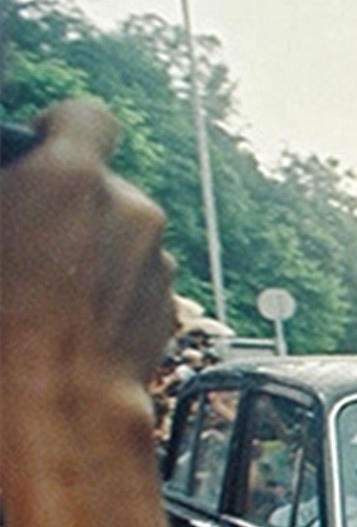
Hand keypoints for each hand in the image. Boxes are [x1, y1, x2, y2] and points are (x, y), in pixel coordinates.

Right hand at [0, 99, 176, 405]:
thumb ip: (13, 194)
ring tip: (45, 293)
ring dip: (93, 251)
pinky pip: (137, 283)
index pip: (86, 118)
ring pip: (124, 238)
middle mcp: (131, 211)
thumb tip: (17, 196)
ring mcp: (158, 263)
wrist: (53, 407)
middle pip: (105, 188)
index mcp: (72, 178)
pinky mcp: (170, 309)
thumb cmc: (0, 323)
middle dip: (71, 206)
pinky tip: (73, 324)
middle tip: (26, 238)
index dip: (61, 131)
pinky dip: (112, 291)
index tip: (38, 153)